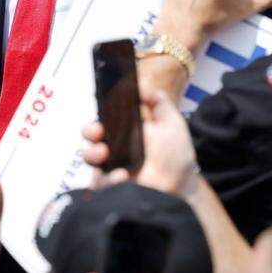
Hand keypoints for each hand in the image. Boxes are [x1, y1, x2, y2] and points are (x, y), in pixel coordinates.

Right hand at [81, 91, 197, 195]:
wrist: (181, 185)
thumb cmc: (174, 154)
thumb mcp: (171, 122)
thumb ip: (159, 101)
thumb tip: (142, 84)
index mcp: (125, 129)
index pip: (104, 117)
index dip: (99, 111)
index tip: (100, 107)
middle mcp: (114, 147)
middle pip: (91, 135)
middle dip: (91, 130)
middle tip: (99, 132)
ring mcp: (110, 167)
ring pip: (90, 157)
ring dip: (93, 153)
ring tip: (105, 154)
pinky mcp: (111, 188)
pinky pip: (99, 183)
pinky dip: (108, 179)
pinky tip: (121, 176)